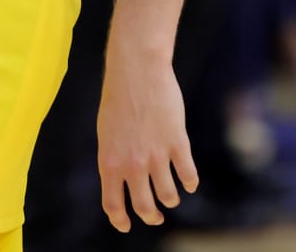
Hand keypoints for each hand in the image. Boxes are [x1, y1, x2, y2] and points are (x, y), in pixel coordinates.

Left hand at [97, 47, 197, 231]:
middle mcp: (132, 164)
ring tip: (171, 197)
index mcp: (109, 161)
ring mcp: (156, 155)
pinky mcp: (177, 143)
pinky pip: (188, 175)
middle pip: (144, 206)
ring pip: (168, 195)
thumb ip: (114, 158)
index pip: (112, 204)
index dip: (120, 220)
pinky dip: (189, 183)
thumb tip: (123, 181)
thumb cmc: (118, 98)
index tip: (126, 225)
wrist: (136, 71)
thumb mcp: (106, 133)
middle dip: (151, 216)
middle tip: (155, 217)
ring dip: (170, 199)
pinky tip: (189, 182)